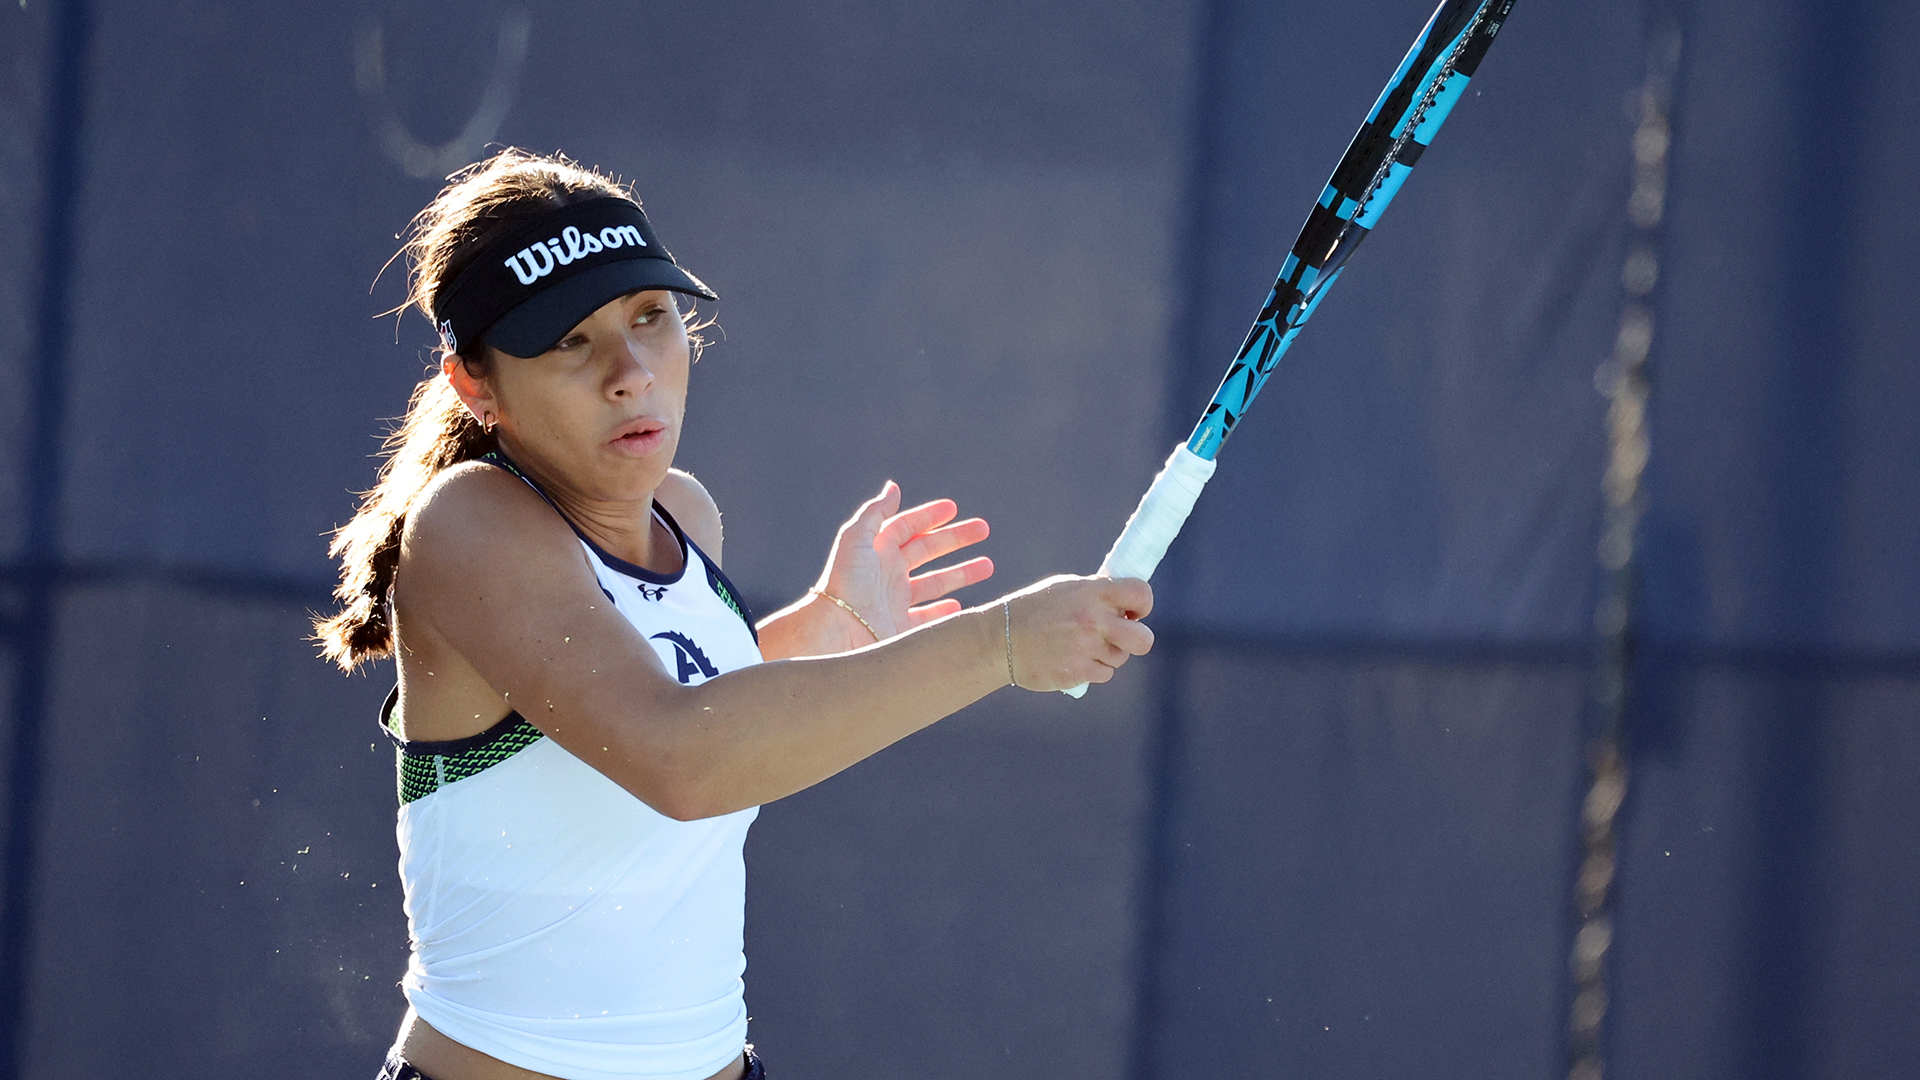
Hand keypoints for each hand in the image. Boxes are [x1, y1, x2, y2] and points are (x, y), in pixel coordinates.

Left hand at [816, 481, 993, 644]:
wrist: (838, 631)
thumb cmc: (845, 583)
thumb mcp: (856, 539)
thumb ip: (876, 512)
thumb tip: (893, 487)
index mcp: (878, 551)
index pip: (907, 527)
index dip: (928, 516)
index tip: (953, 508)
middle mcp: (888, 575)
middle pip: (927, 551)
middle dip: (955, 539)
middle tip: (983, 529)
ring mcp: (896, 602)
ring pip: (935, 583)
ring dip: (961, 573)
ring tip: (988, 565)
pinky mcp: (901, 630)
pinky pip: (929, 619)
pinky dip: (945, 612)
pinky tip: (960, 605)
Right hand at [1002, 575, 1153, 690]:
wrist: (999, 639)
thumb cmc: (1032, 610)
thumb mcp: (1064, 588)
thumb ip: (1095, 593)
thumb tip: (1123, 602)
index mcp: (1092, 593)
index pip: (1140, 593)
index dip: (1144, 604)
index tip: (1134, 611)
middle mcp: (1092, 620)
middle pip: (1143, 639)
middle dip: (1138, 639)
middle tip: (1122, 636)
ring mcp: (1085, 648)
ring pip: (1120, 658)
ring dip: (1108, 654)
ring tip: (1081, 645)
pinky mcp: (1077, 673)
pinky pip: (1103, 674)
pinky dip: (1092, 669)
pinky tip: (1073, 659)